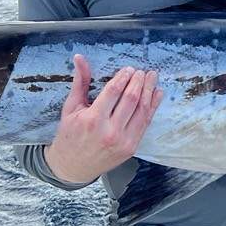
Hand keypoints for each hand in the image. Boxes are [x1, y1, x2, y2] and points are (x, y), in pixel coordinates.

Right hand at [43, 56, 162, 184]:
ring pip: (141, 110)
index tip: (128, 69)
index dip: (123, 77)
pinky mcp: (131, 148)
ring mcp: (123, 141)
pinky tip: (156, 94)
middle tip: (141, 71)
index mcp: (93, 120)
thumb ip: (80, 82)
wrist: (72, 167)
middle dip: (138, 82)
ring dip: (149, 91)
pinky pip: (144, 123)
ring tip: (151, 78)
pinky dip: (152, 107)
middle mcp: (110, 132)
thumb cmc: (69, 136)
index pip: (114, 91)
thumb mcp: (71, 108)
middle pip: (131, 99)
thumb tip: (80, 58)